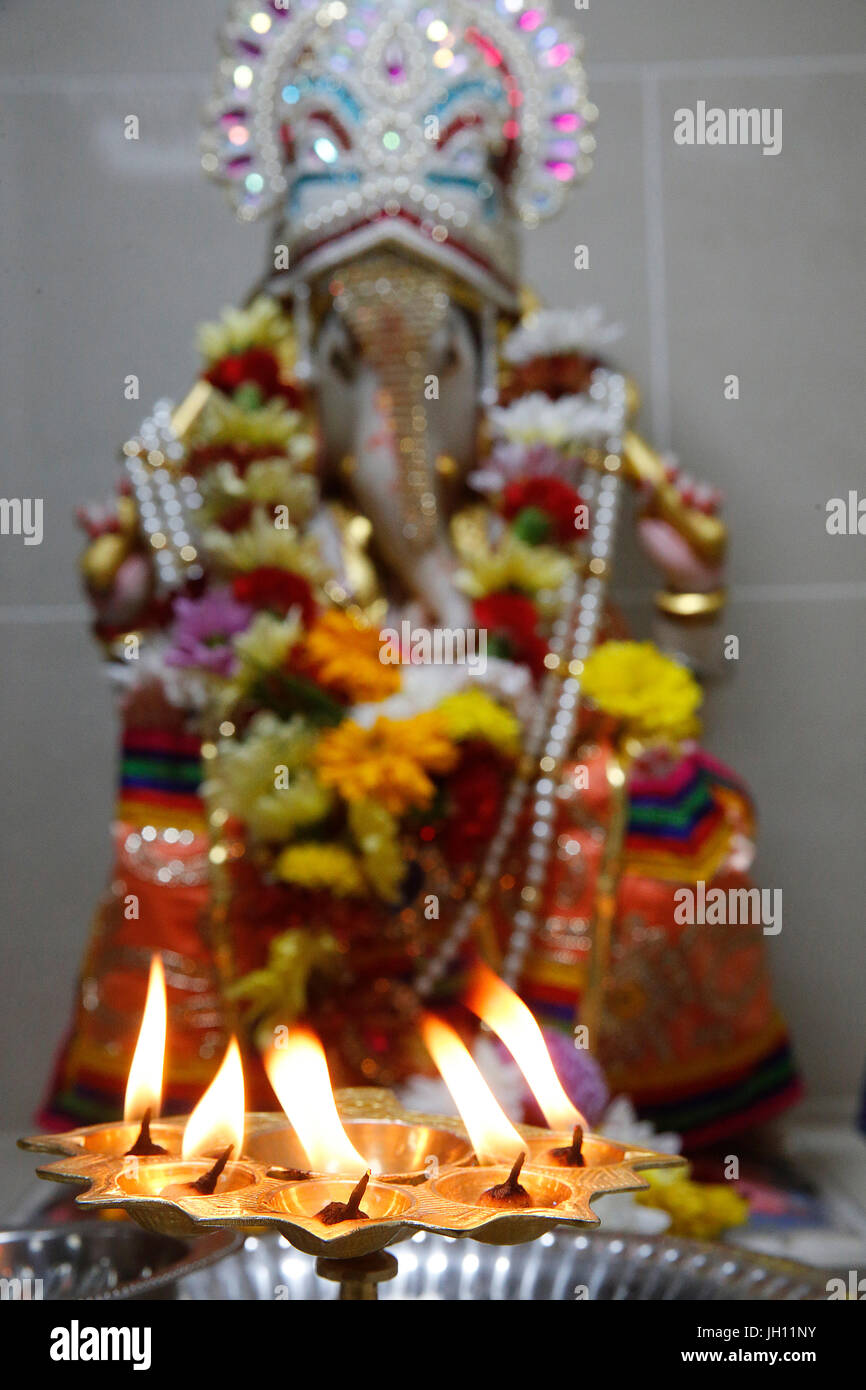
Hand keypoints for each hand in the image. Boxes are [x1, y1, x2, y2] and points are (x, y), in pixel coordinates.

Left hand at [637, 461, 724, 590]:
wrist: (689, 575)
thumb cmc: (663, 554)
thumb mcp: (645, 529)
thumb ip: (644, 504)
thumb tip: (647, 479)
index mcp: (656, 503)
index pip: (658, 476)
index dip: (661, 468)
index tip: (662, 468)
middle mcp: (676, 501)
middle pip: (679, 476)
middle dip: (678, 474)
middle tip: (676, 478)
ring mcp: (696, 507)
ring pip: (698, 485)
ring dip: (694, 490)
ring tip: (692, 505)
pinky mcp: (713, 514)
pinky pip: (716, 496)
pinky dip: (713, 497)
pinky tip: (709, 507)